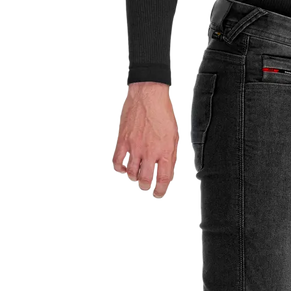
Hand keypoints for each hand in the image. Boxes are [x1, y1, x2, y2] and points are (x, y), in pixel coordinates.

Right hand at [111, 82, 181, 200]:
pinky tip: (122, 169)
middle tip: (145, 187)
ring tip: (135, 178)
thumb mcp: (174, 137)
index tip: (157, 195)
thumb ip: (170, 155)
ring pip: (131, 174)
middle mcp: (150, 152)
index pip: (162, 180)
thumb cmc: (163, 113)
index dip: (160, 192)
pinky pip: (117, 161)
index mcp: (165, 152)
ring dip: (133, 179)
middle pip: (145, 180)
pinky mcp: (122, 140)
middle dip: (145, 187)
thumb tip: (166, 171)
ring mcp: (134, 147)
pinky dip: (119, 169)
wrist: (148, 94)